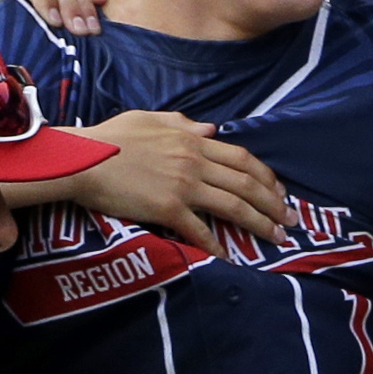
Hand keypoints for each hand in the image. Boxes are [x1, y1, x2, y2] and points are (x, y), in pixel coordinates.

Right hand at [67, 110, 283, 245]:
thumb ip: (182, 123)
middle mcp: (194, 161)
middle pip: (246, 182)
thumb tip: (211, 129)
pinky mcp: (166, 208)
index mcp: (192, 139)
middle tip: (290, 219)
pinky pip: (199, 229)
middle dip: (273, 202)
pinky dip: (215, 243)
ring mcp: (182, 185)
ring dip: (258, 223)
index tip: (279, 191)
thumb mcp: (149, 119)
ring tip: (275, 237)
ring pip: (232, 205)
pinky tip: (228, 255)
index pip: (241, 157)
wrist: (82, 159)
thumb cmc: (110, 137)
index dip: (265, 175)